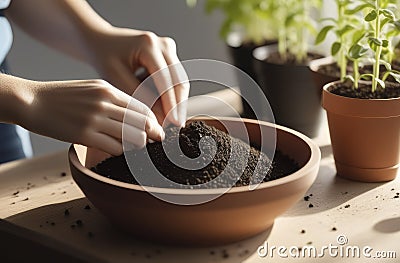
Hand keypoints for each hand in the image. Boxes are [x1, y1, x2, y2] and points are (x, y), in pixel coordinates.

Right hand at [17, 78, 163, 155]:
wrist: (31, 101)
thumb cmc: (62, 96)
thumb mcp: (91, 88)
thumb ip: (113, 99)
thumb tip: (135, 114)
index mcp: (108, 90)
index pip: (142, 107)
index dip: (153, 121)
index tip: (155, 130)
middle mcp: (104, 103)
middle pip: (143, 123)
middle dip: (151, 135)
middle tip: (152, 142)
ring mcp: (95, 119)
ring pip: (133, 136)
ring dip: (137, 145)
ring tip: (133, 147)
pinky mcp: (85, 135)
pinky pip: (115, 148)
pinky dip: (120, 151)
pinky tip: (116, 150)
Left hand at [87, 27, 189, 126]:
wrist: (100, 40)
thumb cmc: (104, 56)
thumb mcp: (116, 77)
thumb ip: (138, 96)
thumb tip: (158, 118)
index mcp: (149, 45)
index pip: (165, 80)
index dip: (171, 103)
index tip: (173, 122)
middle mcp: (163, 44)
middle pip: (179, 81)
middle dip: (177, 105)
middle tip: (173, 126)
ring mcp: (168, 49)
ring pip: (179, 81)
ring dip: (175, 102)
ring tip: (167, 121)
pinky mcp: (169, 55)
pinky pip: (174, 79)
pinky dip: (169, 95)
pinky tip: (162, 109)